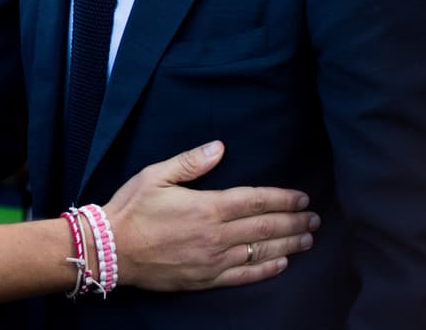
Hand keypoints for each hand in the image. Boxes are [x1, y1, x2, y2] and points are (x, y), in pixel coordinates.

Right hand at [105, 141, 317, 290]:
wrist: (110, 250)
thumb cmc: (131, 209)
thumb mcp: (155, 175)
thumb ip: (190, 162)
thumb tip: (219, 147)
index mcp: (206, 207)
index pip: (255, 200)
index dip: (282, 198)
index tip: (302, 197)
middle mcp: (215, 236)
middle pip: (265, 227)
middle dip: (294, 220)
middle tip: (315, 218)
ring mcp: (213, 260)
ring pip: (261, 251)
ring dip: (288, 244)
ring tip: (307, 238)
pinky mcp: (206, 279)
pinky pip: (244, 276)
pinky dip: (267, 269)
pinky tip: (282, 263)